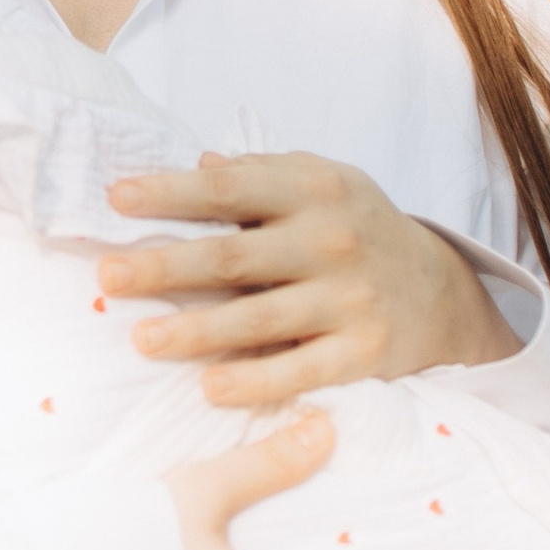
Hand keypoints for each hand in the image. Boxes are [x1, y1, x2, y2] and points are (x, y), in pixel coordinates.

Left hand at [102, 148, 518, 404]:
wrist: (442, 291)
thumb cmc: (357, 228)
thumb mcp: (320, 183)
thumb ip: (261, 173)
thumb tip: (198, 164)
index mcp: (313, 189)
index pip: (228, 190)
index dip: (170, 194)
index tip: (115, 200)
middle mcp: (332, 241)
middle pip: (232, 258)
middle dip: (164, 267)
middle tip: (107, 277)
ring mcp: (349, 299)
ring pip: (257, 320)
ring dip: (194, 331)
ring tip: (142, 339)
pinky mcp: (363, 353)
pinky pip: (300, 372)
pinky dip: (254, 382)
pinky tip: (208, 386)